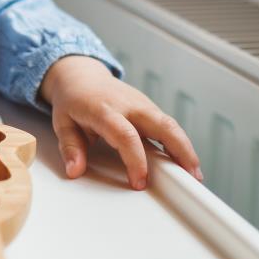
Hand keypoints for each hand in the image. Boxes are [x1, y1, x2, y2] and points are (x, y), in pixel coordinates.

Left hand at [39, 55, 201, 189]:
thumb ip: (70, 147)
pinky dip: (180, 143)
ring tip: (195, 175)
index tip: (139, 182)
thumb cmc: (72, 101)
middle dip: (179, 150)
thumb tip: (75, 171)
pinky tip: (186, 162)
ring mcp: (142, 104)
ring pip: (171, 125)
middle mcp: (129, 105)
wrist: (80, 76)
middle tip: (190, 177)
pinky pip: (168, 125)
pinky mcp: (150, 108)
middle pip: (162, 124)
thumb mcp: (62, 123)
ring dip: (186, 149)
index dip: (135, 160)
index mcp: (104, 109)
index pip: (126, 135)